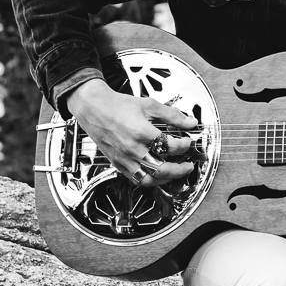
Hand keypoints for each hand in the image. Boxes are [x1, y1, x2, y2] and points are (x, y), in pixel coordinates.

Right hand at [68, 79, 197, 187]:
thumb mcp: (149, 105)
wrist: (94, 109)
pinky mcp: (117, 163)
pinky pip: (135, 179)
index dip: (184, 145)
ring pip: (148, 179)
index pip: (170, 146)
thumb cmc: (118, 106)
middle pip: (161, 168)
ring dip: (165, 179)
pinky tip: (157, 174)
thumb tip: (190, 122)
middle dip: (179, 170)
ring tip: (175, 173)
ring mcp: (124, 158)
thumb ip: (172, 115)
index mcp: (141, 132)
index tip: (187, 142)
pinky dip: (149, 180)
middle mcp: (132, 149)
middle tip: (188, 166)